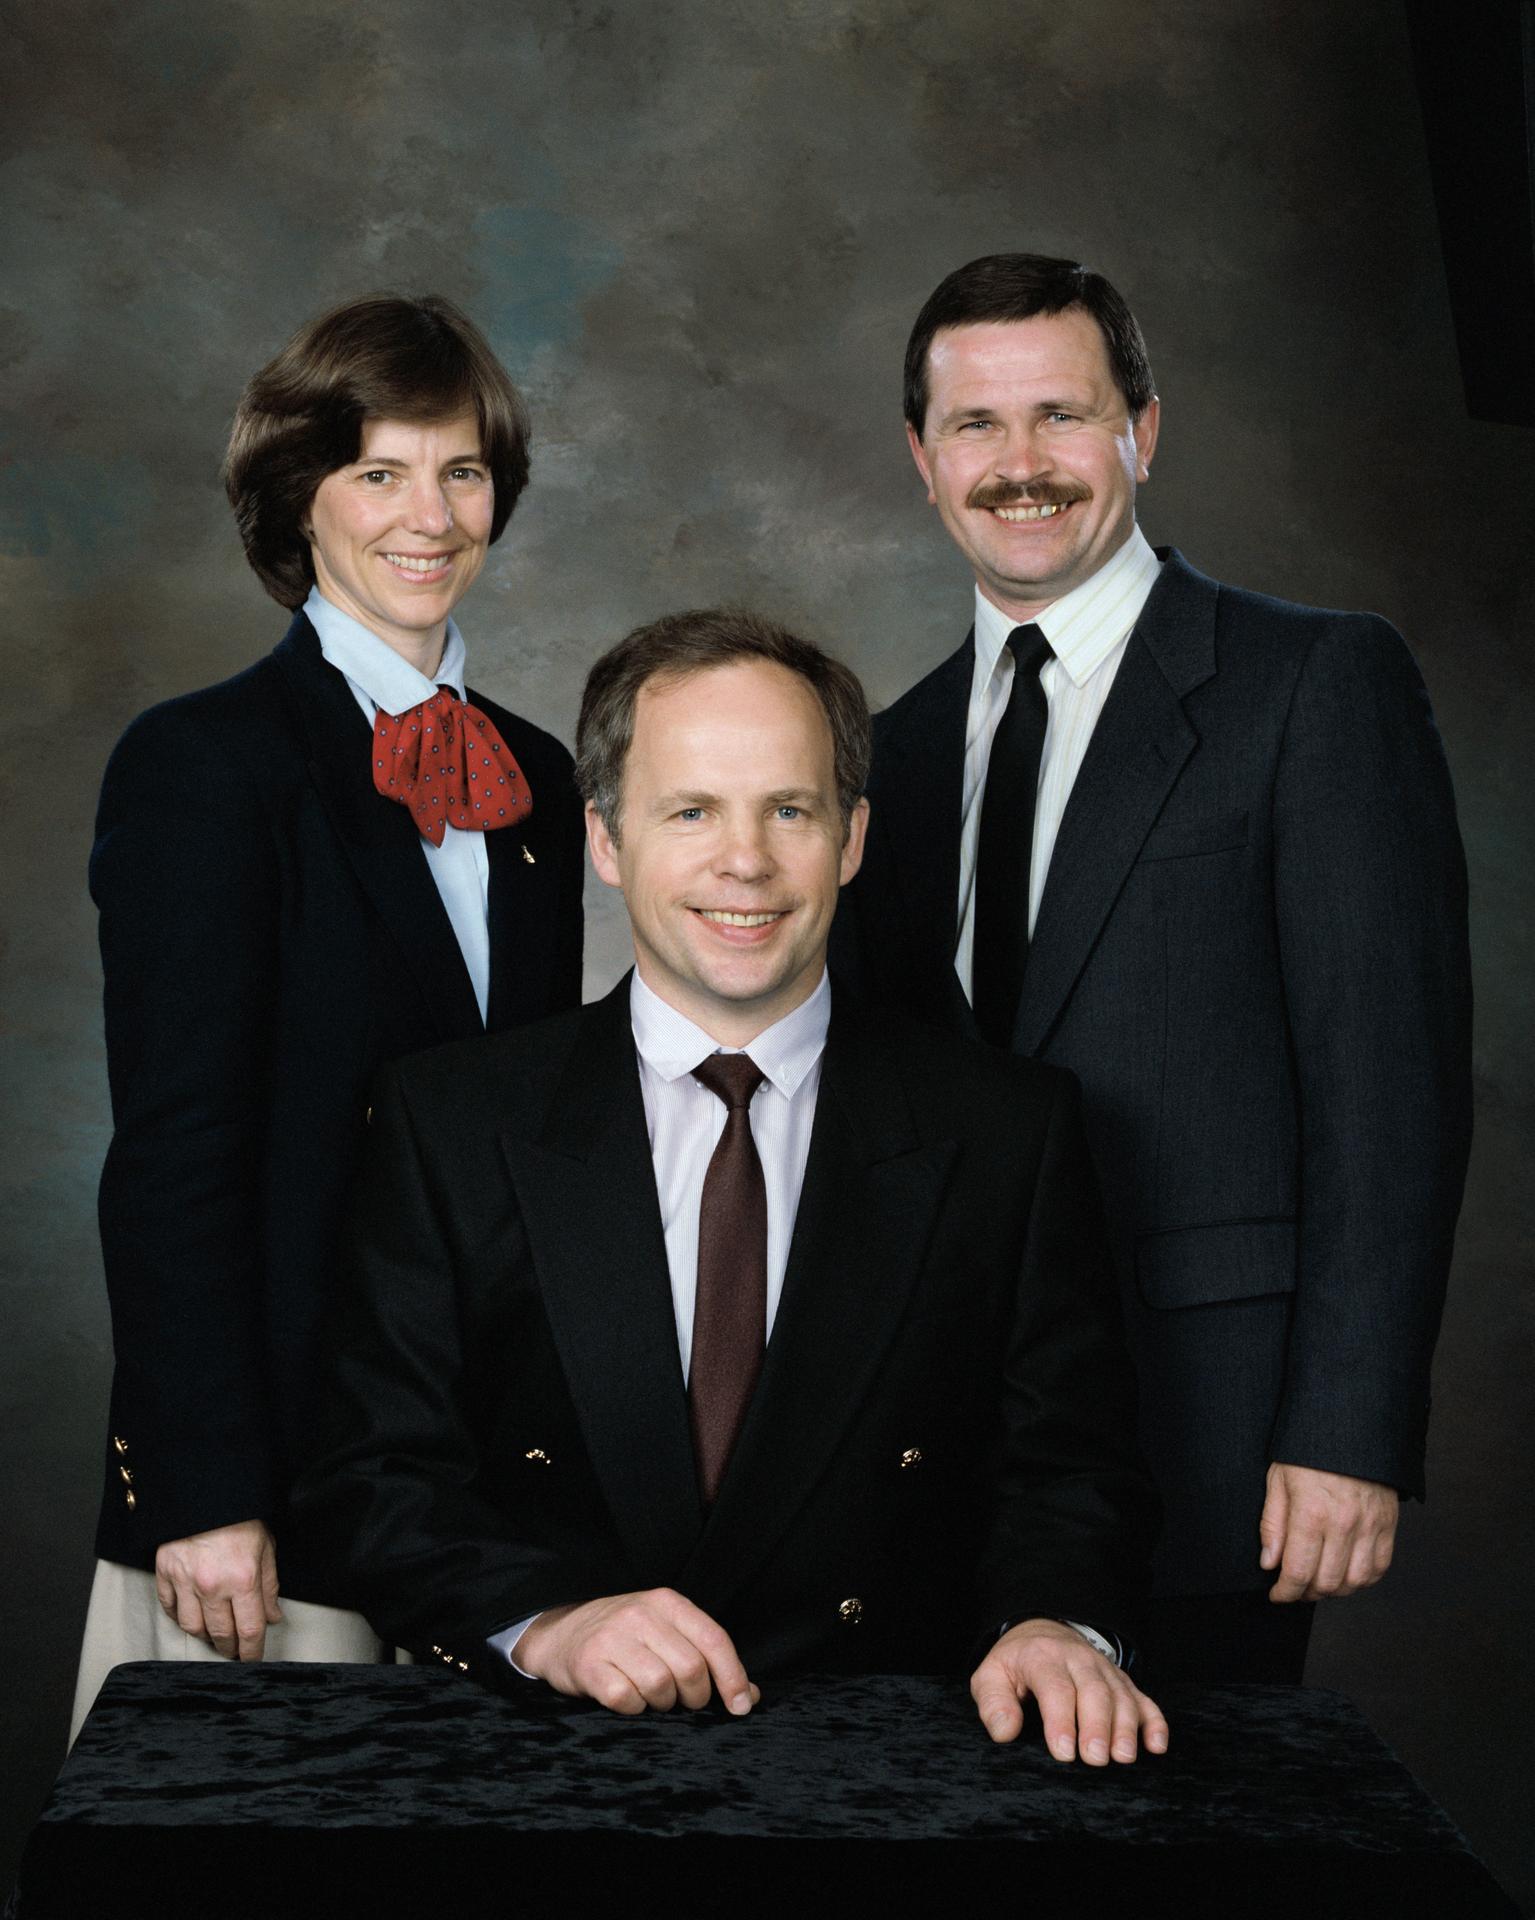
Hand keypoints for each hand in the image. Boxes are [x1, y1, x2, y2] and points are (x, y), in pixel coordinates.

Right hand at [154, 1519, 281, 1658]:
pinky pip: (169, 1608)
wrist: (206, 1491)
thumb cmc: (241, 1517)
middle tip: (234, 1652)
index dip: (252, 1651)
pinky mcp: (164, 1572)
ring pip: (192, 1627)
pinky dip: (179, 1617)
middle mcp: (213, 1585)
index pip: (249, 1629)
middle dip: (230, 1649)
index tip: (253, 1659)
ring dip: (205, 1637)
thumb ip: (269, 1585)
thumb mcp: (265, 1547)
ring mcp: (185, 1581)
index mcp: (243, 1579)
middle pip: (220, 1634)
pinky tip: (190, 1616)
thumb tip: (272, 1616)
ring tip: (214, 1636)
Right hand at [512, 1587, 759, 1716]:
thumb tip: (749, 1697)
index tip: (739, 1707)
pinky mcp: (588, 1664)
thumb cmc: (627, 1638)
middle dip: (695, 1697)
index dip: (733, 1678)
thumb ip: (707, 1657)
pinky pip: (625, 1699)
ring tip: (653, 1699)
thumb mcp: (668, 1633)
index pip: (714, 1640)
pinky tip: (628, 1700)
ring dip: (663, 1704)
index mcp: (668, 1602)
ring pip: (660, 1686)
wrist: (562, 1633)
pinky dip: (633, 1709)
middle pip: (691, 1668)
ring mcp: (612, 1637)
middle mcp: (641, 1613)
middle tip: (683, 1702)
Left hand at [970, 1618, 1167, 1762]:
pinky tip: (1156, 1745)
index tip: (1064, 1752)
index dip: (1061, 1720)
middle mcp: (1078, 1660)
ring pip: (1122, 1695)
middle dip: (1097, 1726)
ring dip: (1126, 1727)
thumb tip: (1006, 1732)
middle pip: (1094, 1691)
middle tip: (1096, 1759)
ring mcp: (1105, 1670)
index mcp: (1042, 1657)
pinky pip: (1145, 1699)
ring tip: (1123, 1757)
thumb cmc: (1016, 1666)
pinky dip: (1155, 1722)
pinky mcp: (1123, 1682)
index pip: (1055, 1687)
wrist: (1043, 1632)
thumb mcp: (991, 1676)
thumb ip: (993, 1703)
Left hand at [1259, 1462, 1398, 1601]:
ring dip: (1335, 1590)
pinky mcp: (1388, 1524)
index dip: (1285, 1592)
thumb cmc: (1308, 1450)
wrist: (1351, 1425)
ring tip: (1318, 1581)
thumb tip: (1269, 1564)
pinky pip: (1379, 1567)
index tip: (1277, 1595)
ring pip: (1355, 1582)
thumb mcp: (1278, 1479)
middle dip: (1306, 1593)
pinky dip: (1362, 1579)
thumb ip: (1273, 1525)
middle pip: (1327, 1583)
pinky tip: (1346, 1572)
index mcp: (1311, 1513)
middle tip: (1294, 1587)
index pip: (1298, 1572)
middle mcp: (1343, 1524)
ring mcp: (1370, 1526)